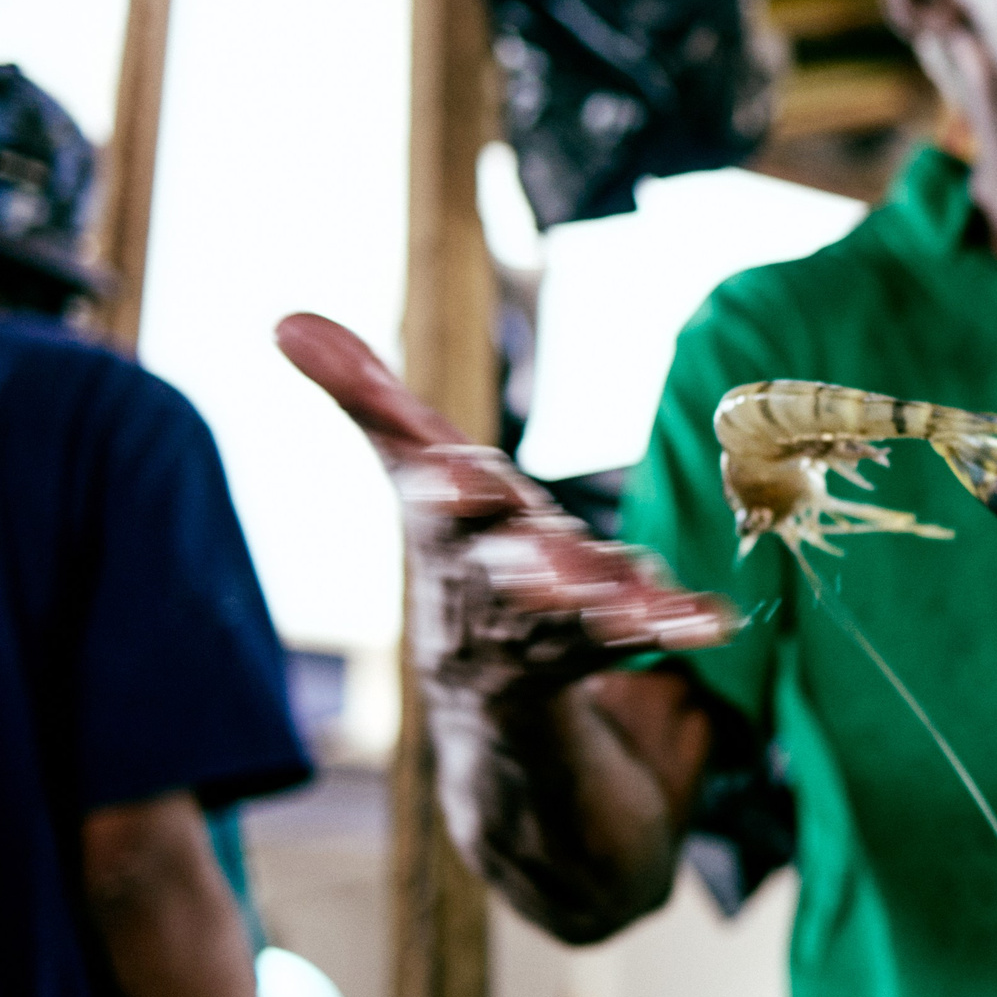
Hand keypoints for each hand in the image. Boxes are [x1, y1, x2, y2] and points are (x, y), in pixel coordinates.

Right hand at [276, 315, 734, 703]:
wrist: (485, 679)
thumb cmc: (454, 541)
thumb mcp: (410, 463)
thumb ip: (364, 394)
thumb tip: (282, 318)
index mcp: (449, 531)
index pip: (439, 506)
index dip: (447, 490)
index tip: (452, 481)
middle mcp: (501, 578)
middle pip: (510, 570)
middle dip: (529, 566)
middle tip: (551, 572)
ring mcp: (559, 618)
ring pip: (580, 614)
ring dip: (608, 608)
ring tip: (641, 612)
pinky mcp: (616, 638)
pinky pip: (646, 633)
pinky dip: (677, 625)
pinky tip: (713, 620)